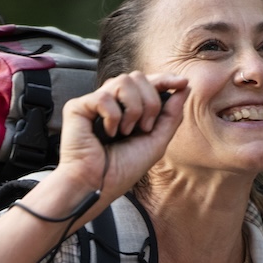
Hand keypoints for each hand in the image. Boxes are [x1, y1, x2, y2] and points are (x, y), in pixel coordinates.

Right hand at [53, 71, 187, 198]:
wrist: (98, 185)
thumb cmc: (122, 170)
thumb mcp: (156, 142)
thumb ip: (171, 115)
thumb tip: (185, 87)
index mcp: (128, 108)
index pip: (147, 82)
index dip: (164, 79)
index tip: (182, 82)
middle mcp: (111, 101)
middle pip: (137, 77)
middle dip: (150, 102)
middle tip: (145, 128)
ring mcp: (94, 102)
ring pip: (123, 80)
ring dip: (133, 109)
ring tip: (125, 132)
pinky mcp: (77, 107)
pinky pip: (104, 96)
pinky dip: (112, 117)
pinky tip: (107, 134)